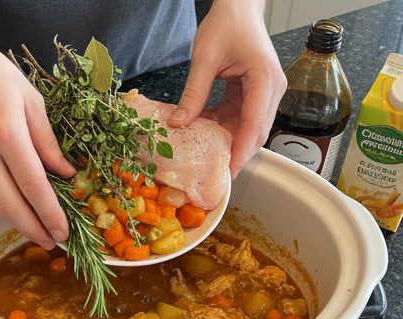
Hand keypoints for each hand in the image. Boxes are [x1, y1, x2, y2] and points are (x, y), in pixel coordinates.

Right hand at [0, 0, 73, 249]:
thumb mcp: (30, 99)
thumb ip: (47, 141)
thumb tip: (64, 173)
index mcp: (6, 131)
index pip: (33, 184)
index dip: (49, 212)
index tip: (63, 230)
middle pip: (10, 205)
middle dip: (33, 228)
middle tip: (51, 242)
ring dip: (18, 219)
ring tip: (38, 229)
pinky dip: (3, 200)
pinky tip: (17, 204)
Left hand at [168, 0, 285, 178]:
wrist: (238, 6)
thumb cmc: (227, 23)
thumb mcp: (204, 58)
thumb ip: (193, 93)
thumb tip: (178, 124)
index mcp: (264, 79)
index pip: (254, 125)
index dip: (241, 152)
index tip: (228, 172)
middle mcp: (271, 88)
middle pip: (255, 132)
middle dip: (234, 153)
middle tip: (211, 172)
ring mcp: (264, 92)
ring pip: (247, 128)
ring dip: (226, 139)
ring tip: (202, 151)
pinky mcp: (254, 93)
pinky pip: (239, 118)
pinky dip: (222, 125)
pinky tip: (203, 127)